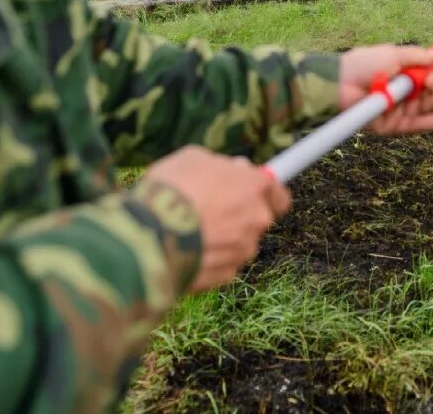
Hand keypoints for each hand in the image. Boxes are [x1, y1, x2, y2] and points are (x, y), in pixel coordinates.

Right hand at [143, 146, 290, 292]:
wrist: (152, 233)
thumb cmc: (174, 188)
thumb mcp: (194, 158)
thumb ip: (219, 165)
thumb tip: (230, 170)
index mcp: (255, 187)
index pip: (280, 196)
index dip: (264, 195)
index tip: (250, 194)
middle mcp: (258, 220)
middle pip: (257, 220)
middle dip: (238, 216)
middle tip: (208, 209)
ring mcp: (243, 250)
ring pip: (238, 244)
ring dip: (221, 238)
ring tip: (188, 231)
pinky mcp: (225, 275)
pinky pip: (222, 264)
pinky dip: (208, 258)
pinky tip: (185, 249)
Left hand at [338, 45, 432, 136]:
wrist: (339, 85)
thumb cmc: (363, 65)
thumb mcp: (392, 54)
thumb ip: (416, 56)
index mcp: (400, 72)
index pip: (424, 74)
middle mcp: (400, 91)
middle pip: (427, 92)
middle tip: (432, 83)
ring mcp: (396, 109)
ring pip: (423, 108)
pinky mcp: (390, 125)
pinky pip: (412, 126)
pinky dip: (428, 124)